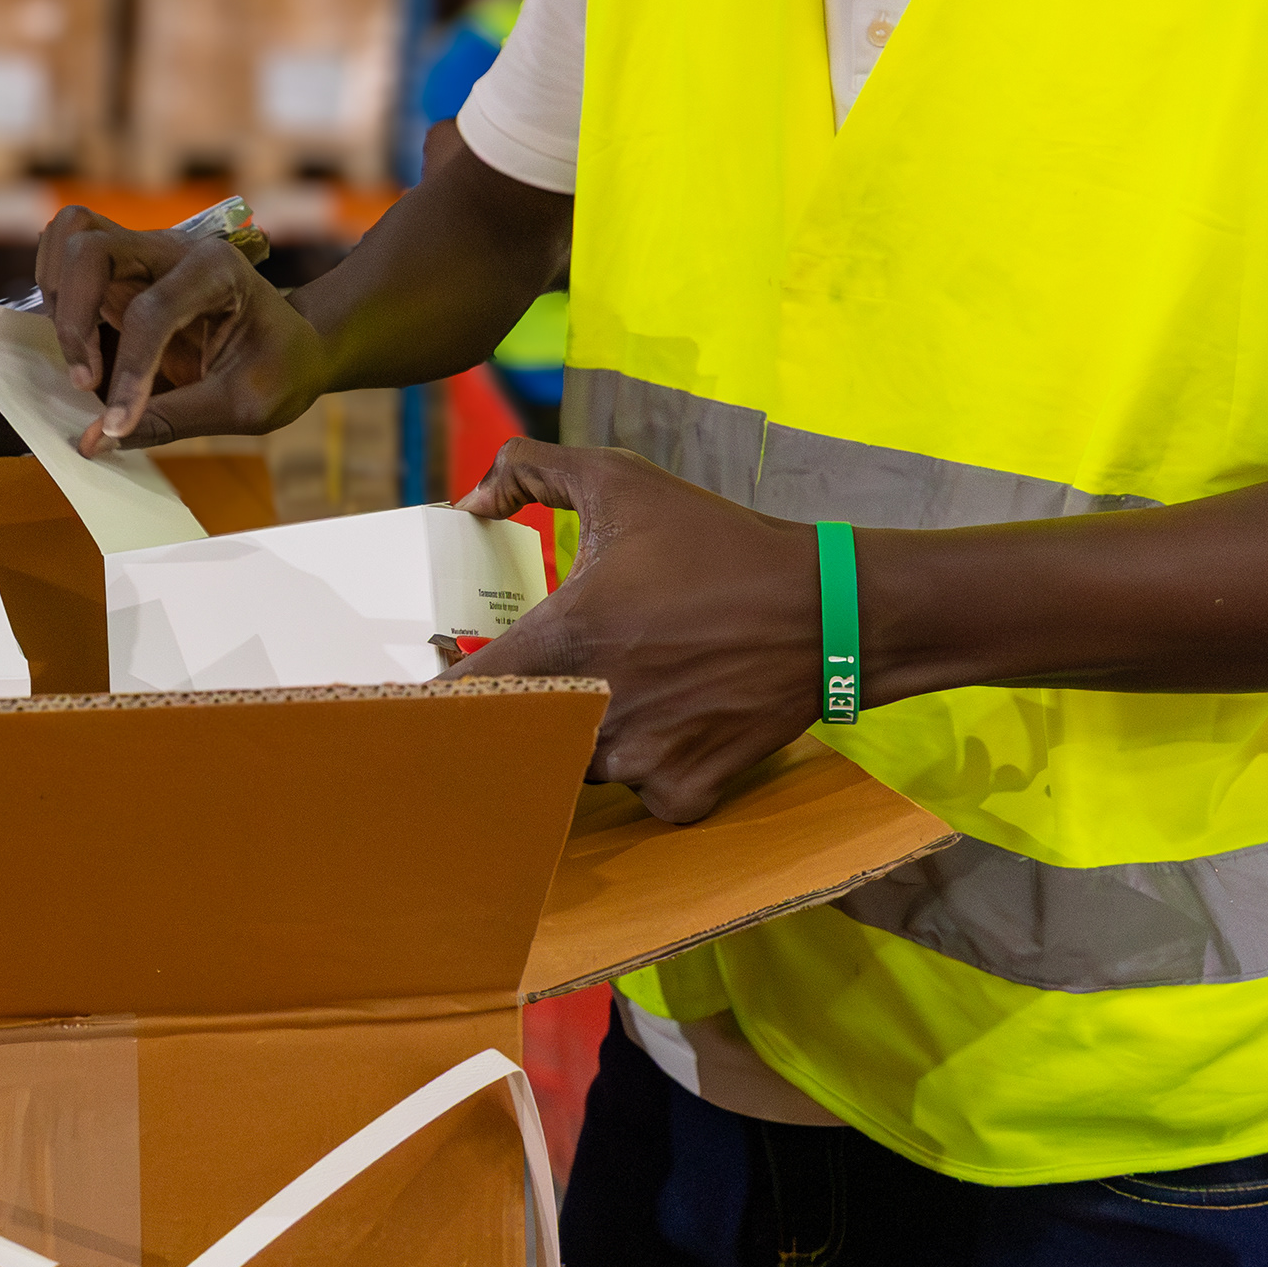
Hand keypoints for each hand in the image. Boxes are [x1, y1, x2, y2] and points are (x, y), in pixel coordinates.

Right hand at [33, 207, 333, 451]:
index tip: (116, 425)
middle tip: (85, 380)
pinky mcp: (124, 271)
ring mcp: (145, 253)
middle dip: (72, 316)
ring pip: (71, 234)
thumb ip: (169, 421)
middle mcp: (175, 248)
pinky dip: (57, 290)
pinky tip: (81, 341)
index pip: (151, 311)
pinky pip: (67, 253)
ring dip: (58, 295)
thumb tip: (95, 441)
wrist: (296, 347)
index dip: (127, 372)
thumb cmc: (281, 371)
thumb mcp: (243, 407)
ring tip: (82, 357)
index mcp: (218, 270)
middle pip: (91, 247)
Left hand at [444, 440, 819, 825]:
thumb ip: (529, 471)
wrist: (826, 610)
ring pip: (576, 767)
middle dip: (522, 710)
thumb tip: (467, 503)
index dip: (441, 694)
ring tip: (628, 686)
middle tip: (550, 676)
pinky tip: (673, 720)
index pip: (458, 696)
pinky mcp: (682, 796)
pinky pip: (636, 794)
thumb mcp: (622, 481)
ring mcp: (638, 764)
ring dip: (585, 736)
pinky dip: (645, 766)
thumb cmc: (718, 543)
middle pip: (517, 736)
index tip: (446, 680)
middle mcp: (593, 713)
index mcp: (563, 642)